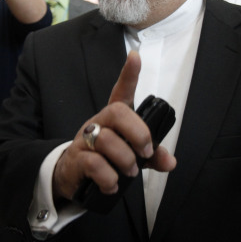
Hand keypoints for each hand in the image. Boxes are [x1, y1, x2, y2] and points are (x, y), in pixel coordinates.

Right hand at [52, 51, 176, 200]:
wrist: (71, 175)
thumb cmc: (104, 158)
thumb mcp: (130, 155)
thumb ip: (151, 156)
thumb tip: (170, 161)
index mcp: (113, 118)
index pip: (121, 91)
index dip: (129, 74)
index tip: (135, 57)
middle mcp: (98, 122)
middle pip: (116, 112)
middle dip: (138, 133)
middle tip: (145, 152)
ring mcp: (85, 139)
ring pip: (106, 140)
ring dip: (124, 160)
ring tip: (128, 172)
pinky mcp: (76, 159)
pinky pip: (94, 164)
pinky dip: (109, 178)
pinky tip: (111, 184)